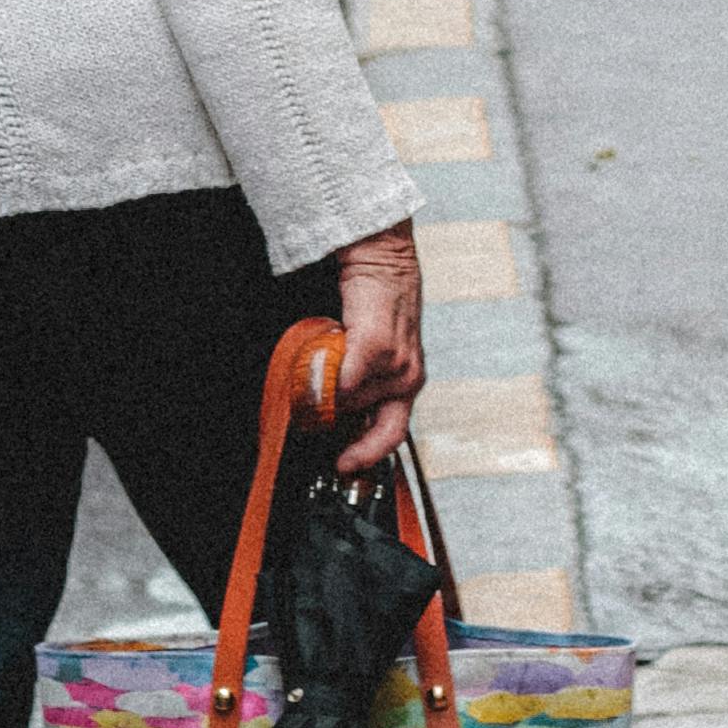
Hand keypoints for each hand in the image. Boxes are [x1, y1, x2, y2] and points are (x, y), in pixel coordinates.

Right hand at [330, 222, 423, 475]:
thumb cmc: (377, 305)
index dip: (367, 454)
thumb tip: (329, 408)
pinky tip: (322, 358)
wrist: (384, 262)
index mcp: (410, 383)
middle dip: (334, 401)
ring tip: (330, 347)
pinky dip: (328, 375)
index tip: (344, 464)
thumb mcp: (377, 350)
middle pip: (356, 413)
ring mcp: (396, 364)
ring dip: (329, 378)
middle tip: (317, 386)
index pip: (391, 434)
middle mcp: (408, 378)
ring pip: (346, 396)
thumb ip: (359, 380)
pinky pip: (344, 378)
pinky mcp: (377, 346)